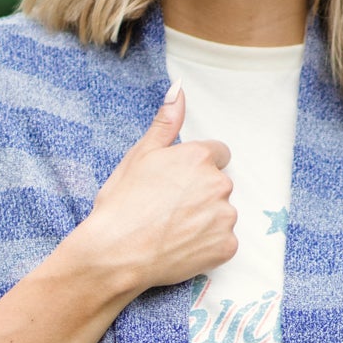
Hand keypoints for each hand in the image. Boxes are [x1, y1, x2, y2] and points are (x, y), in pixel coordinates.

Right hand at [79, 82, 237, 294]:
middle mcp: (219, 185)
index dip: (196, 168)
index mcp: (199, 158)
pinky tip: (181, 247)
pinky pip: (223, 242)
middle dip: (200, 194)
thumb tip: (179, 90)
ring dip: (205, 220)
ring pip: (221, 214)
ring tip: (172, 230)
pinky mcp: (226, 247)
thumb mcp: (140, 155)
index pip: (218, 154)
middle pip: (218, 185)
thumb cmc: (123, 204)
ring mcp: (225, 218)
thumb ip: (166, 122)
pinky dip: (207, 245)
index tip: (177, 183)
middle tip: (168, 209)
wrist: (116, 253)